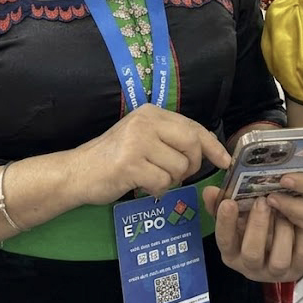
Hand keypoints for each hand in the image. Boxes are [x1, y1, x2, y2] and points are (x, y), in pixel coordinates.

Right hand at [69, 105, 231, 204]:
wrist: (78, 172)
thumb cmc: (113, 157)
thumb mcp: (143, 137)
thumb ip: (170, 137)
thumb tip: (207, 145)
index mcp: (151, 113)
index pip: (192, 127)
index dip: (212, 145)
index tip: (225, 161)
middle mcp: (146, 122)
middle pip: (191, 144)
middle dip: (192, 165)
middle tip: (179, 174)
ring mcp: (137, 142)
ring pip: (178, 167)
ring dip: (170, 180)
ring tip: (151, 178)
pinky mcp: (130, 164)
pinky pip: (162, 182)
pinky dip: (157, 190)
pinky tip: (142, 186)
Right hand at [203, 187, 302, 282]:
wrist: (287, 241)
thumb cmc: (258, 225)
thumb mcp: (239, 215)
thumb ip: (222, 203)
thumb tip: (209, 191)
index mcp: (232, 252)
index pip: (224, 241)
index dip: (225, 223)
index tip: (229, 202)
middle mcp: (251, 266)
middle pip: (251, 254)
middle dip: (257, 226)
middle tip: (262, 201)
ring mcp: (275, 271)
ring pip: (279, 259)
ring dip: (282, 231)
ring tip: (284, 210)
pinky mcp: (297, 269)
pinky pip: (301, 255)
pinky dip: (302, 235)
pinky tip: (300, 218)